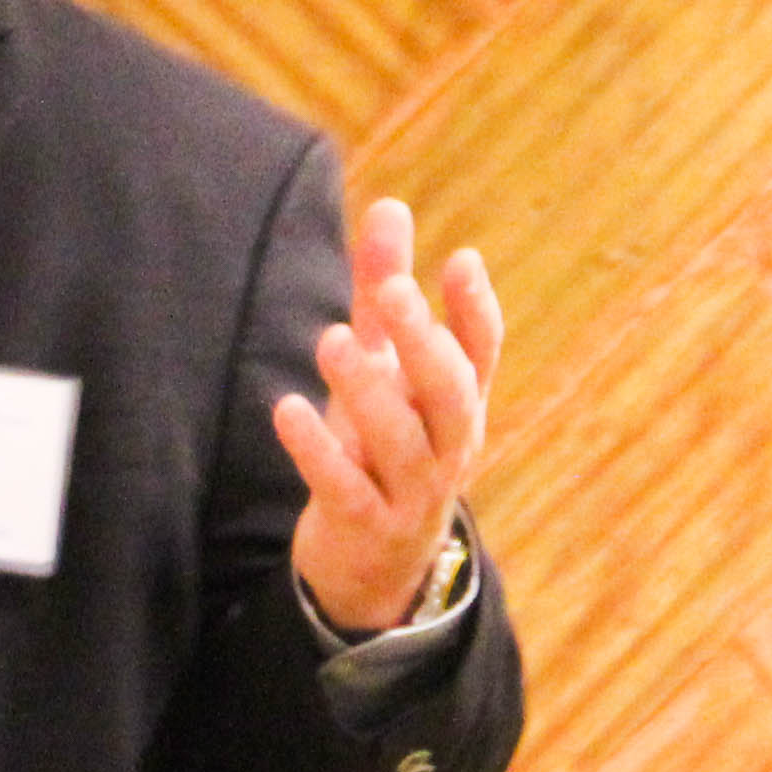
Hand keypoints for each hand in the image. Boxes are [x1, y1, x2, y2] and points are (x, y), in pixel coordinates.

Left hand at [276, 197, 500, 636]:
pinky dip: (318, 450)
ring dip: (368, 391)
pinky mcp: (367, 527)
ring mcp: (413, 494)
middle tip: (394, 291)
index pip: (482, 355)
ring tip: (331, 340)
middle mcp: (448, 449)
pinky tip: (289, 408)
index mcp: (459, 407)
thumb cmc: (382, 447)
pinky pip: (347, 489)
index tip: (459, 260)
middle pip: (451, 396)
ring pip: (402, 443)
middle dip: (425, 343)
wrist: (376, 568)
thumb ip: (384, 292)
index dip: (474, 310)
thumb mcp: (385, 371)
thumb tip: (389, 204)